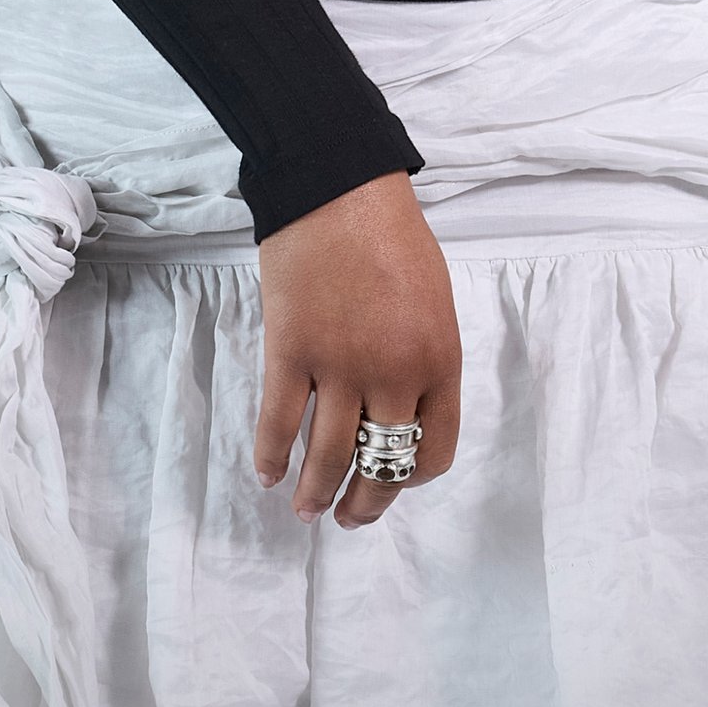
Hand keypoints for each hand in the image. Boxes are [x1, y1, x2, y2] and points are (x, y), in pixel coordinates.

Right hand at [254, 174, 461, 530]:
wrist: (338, 187)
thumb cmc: (391, 234)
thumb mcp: (433, 301)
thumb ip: (425, 357)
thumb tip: (404, 406)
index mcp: (440, 361)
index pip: (435, 449)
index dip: (412, 476)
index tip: (395, 480)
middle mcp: (394, 375)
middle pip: (384, 465)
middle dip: (366, 504)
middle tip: (349, 519)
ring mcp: (340, 367)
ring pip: (330, 458)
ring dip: (316, 493)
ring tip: (307, 509)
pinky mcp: (291, 353)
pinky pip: (279, 424)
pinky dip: (270, 457)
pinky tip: (268, 474)